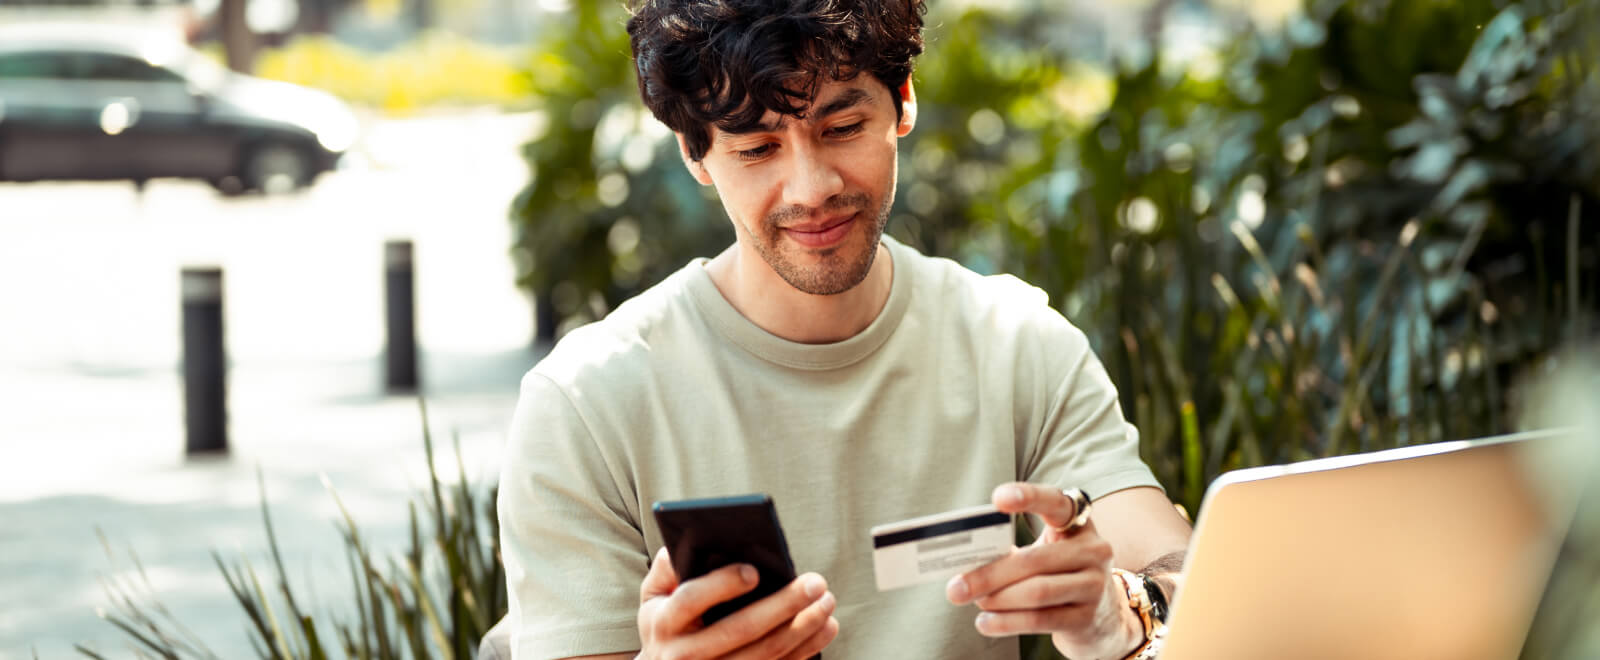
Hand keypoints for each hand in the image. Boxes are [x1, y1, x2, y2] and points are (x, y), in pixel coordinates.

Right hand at [636, 547, 838, 659]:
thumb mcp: (651, 598)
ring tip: (827, 601)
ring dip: (803, 627)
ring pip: (766, 653)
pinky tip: (825, 627)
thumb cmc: (662, 626)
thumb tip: (691, 540)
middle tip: (816, 582)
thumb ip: (666, 568)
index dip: (722, 585)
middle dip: (783, 604)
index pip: (691, 600)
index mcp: (664, 623)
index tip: (754, 571)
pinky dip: (806, 649)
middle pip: (741, 629)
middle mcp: (686, 654)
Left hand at [944, 483, 1142, 659]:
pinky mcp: (1086, 618)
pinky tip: (986, 623)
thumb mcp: (1046, 553)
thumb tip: (967, 562)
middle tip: (956, 587)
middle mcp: (1094, 550)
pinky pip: (1040, 619)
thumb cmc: (1060, 575)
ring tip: (972, 601)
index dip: (1029, 496)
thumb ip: (1014, 551)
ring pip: (1036, 591)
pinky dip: (1007, 622)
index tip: (997, 498)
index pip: (1056, 502)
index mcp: (1079, 523)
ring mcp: (1094, 585)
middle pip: (1034, 559)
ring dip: (997, 598)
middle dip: (989, 574)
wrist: (1103, 619)